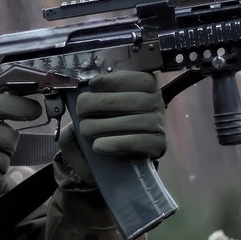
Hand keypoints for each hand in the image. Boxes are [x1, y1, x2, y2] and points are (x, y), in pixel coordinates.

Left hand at [57, 70, 166, 184]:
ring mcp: (160, 123)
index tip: (92, 86)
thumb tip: (94, 83)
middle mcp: (156, 101)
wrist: (110, 160)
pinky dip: (117, 144)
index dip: (111, 81)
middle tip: (80, 112)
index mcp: (145, 85)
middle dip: (100, 104)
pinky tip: (98, 146)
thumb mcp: (97, 105)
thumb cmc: (103, 124)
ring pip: (136, 122)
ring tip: (86, 130)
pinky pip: (140, 142)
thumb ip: (96, 93)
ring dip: (105, 126)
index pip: (133, 79)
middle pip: (131, 100)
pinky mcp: (159, 144)